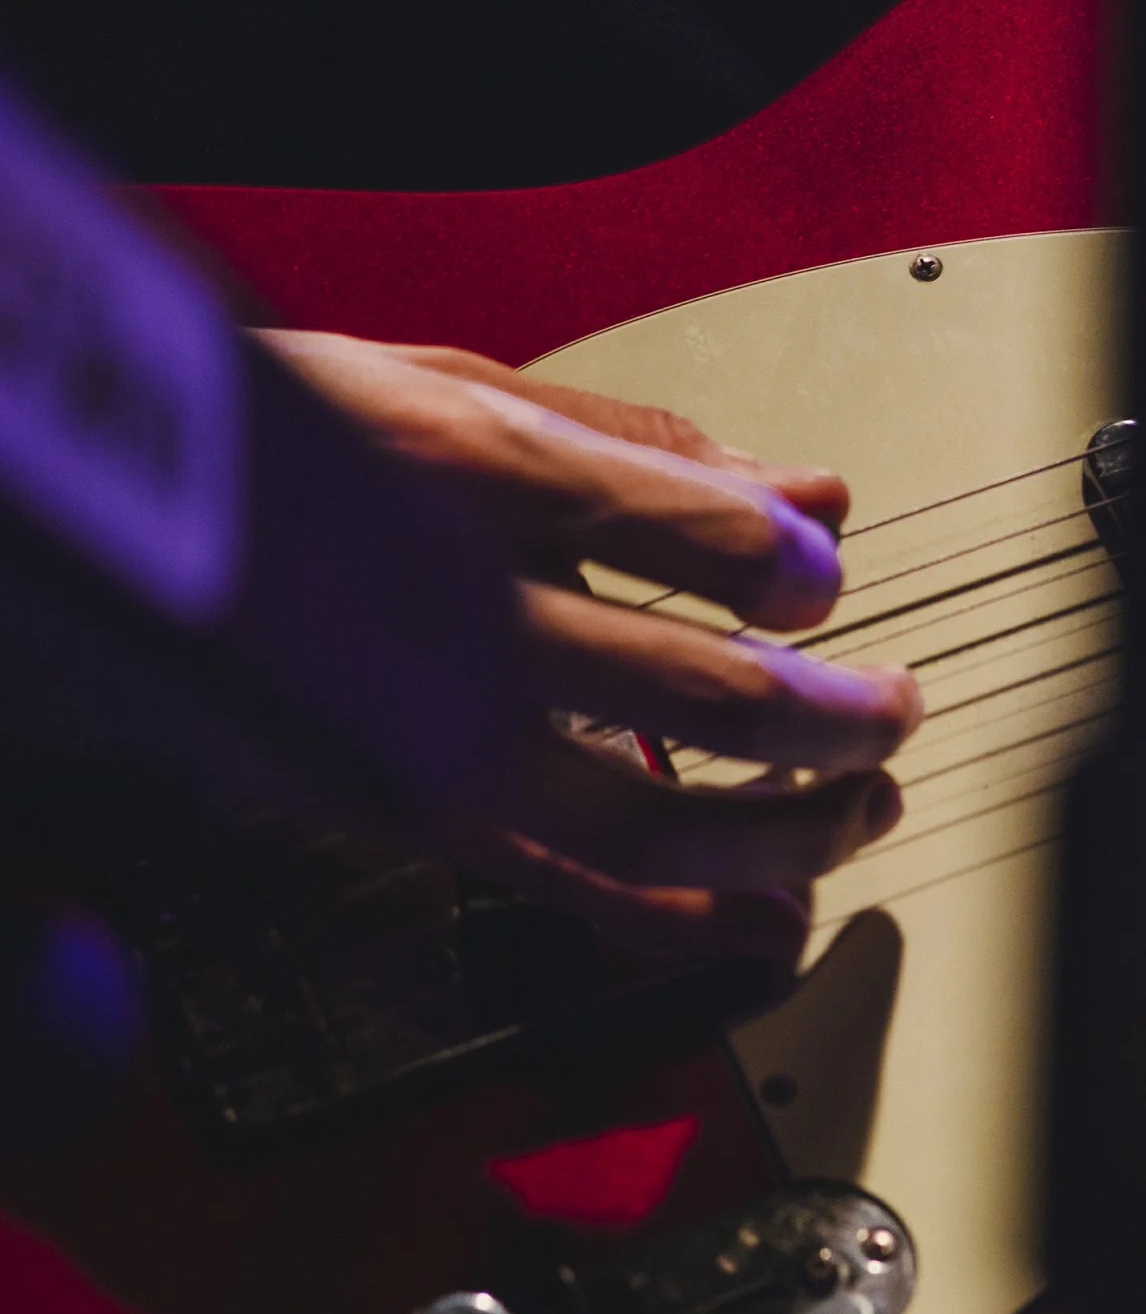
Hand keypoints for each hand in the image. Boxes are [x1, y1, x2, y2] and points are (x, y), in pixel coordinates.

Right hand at [256, 329, 921, 963]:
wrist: (81, 536)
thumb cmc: (277, 448)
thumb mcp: (445, 389)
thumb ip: (640, 447)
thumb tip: (804, 495)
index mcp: (463, 476)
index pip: (690, 535)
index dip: (789, 565)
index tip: (827, 576)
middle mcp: (454, 624)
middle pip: (701, 695)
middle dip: (836, 715)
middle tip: (896, 707)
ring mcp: (424, 741)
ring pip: (653, 819)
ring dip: (789, 827)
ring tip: (865, 810)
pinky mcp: (405, 818)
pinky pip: (569, 891)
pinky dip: (684, 925)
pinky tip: (770, 924)